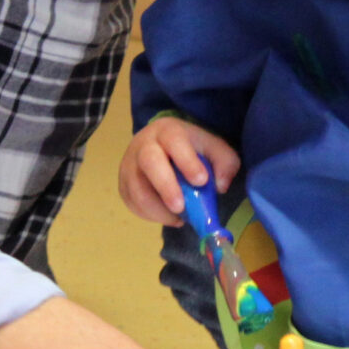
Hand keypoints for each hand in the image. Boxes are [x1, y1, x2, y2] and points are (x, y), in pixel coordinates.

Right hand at [118, 116, 239, 225]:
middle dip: (166, 187)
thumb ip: (225, 162)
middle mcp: (144, 145)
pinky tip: (168, 216)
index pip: (175, 141)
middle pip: (149, 162)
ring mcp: (129, 165)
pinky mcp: (123, 184)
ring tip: (179, 217)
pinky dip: (151, 215)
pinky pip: (132, 203)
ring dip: (158, 209)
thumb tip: (220, 186)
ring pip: (137, 189)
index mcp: (168, 131)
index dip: (187, 162)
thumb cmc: (190, 148)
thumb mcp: (213, 148)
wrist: (160, 146)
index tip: (202, 181)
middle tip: (180, 208)